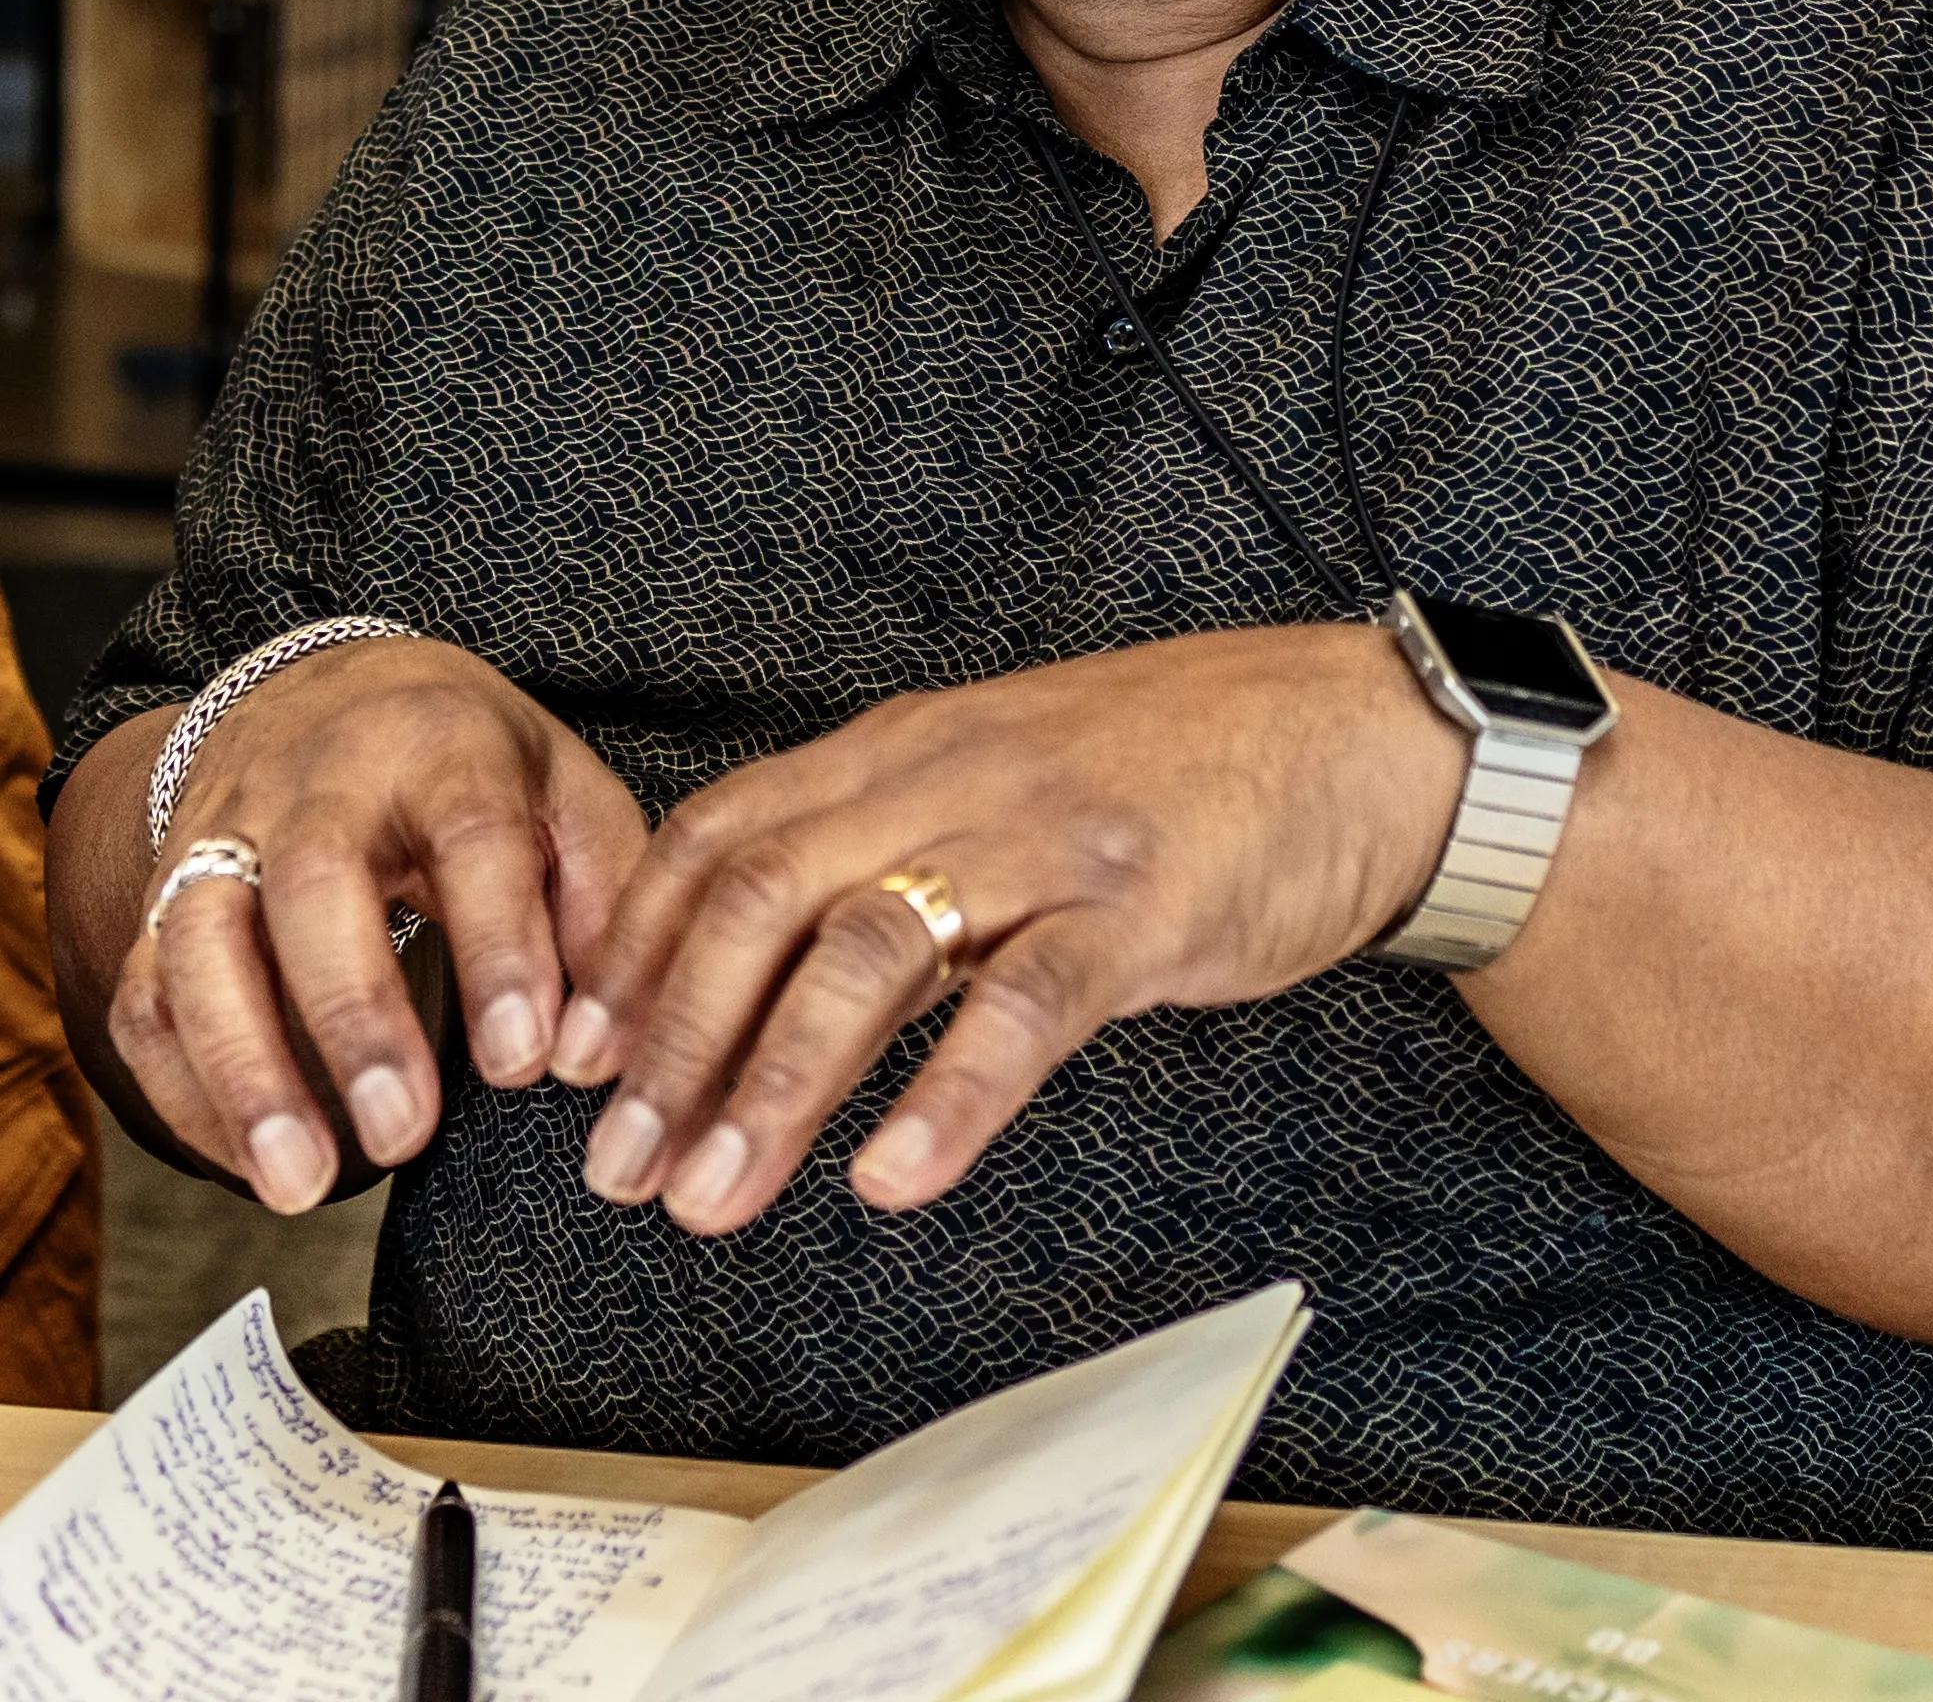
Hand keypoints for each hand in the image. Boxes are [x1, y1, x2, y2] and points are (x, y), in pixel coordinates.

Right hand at [106, 637, 648, 1214]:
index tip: (525, 1064)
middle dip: (354, 1016)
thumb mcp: (563, 790)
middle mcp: (314, 782)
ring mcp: (221, 835)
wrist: (327, 690)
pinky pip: (145, 995)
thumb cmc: (469, 764)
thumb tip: (600, 1047)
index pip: (470, 833)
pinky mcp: (163, 896)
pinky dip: (182, 1089)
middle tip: (405, 1135)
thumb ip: (602, 901)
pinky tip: (247, 1166)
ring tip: (299, 1186)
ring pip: (197, 941)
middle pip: (312, 884)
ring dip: (242, 1072)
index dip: (499, 947)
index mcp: (439, 743)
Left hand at [551, 624, 1459, 1234]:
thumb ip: (887, 842)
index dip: (633, 949)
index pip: (720, 835)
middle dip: (670, 1039)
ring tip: (714, 1195)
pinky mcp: (1140, 909)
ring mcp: (1044, 842)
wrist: (1352, 736)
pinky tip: (895, 1178)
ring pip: (867, 951)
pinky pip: (1025, 1007)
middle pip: (760, 896)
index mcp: (904, 749)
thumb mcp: (999, 778)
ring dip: (772, 1084)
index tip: (579, 1061)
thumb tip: (760, 958)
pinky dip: (949, 1096)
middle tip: (619, 1166)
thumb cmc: (1171, 776)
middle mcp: (951, 780)